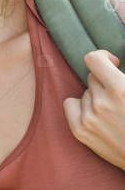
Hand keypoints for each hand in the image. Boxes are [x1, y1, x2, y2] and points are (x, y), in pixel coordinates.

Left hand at [64, 50, 124, 169]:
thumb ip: (124, 77)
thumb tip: (114, 64)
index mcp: (120, 89)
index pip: (93, 59)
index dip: (104, 58)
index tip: (113, 64)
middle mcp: (101, 102)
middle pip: (92, 78)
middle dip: (105, 82)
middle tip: (119, 96)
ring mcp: (89, 118)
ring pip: (85, 92)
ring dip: (96, 96)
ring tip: (114, 111)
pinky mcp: (80, 131)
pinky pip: (70, 104)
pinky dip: (80, 106)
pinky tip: (95, 113)